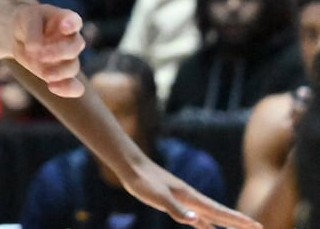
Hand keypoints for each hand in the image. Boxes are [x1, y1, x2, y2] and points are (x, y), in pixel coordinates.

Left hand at [11, 3, 85, 96]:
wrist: (18, 34)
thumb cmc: (26, 21)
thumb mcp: (26, 19)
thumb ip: (33, 33)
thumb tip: (36, 51)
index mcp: (65, 19)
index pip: (74, 21)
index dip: (72, 24)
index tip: (65, 27)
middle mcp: (70, 39)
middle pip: (74, 47)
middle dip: (58, 52)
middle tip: (40, 54)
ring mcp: (68, 57)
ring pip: (73, 67)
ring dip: (59, 72)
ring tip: (44, 74)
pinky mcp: (62, 74)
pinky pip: (74, 86)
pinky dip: (68, 89)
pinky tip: (52, 88)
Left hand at [119, 152, 261, 228]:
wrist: (131, 166)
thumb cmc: (143, 181)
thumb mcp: (158, 197)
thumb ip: (177, 209)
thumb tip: (195, 220)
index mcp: (191, 199)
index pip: (220, 212)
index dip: (238, 220)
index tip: (257, 226)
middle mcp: (192, 199)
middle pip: (220, 213)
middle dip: (238, 221)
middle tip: (258, 227)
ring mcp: (184, 199)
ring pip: (209, 215)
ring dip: (224, 222)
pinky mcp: (174, 201)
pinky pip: (195, 215)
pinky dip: (204, 222)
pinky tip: (204, 226)